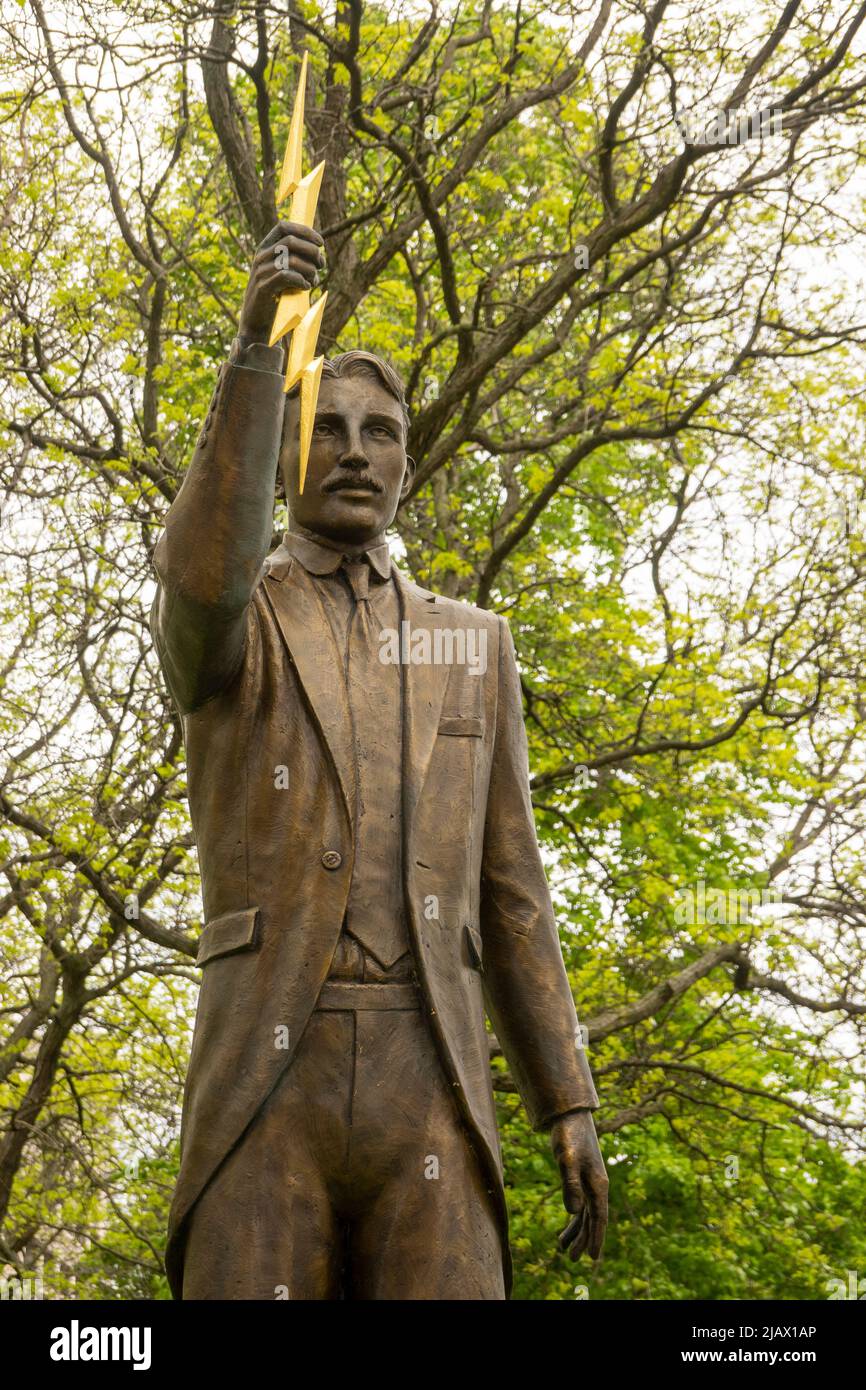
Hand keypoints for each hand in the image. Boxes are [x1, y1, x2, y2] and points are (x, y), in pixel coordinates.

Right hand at [238, 220, 324, 342]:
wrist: (256, 321)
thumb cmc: (274, 296)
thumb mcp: (281, 272)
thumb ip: (293, 260)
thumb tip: (318, 253)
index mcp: (265, 248)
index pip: (283, 226)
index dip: (304, 231)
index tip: (320, 243)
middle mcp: (261, 256)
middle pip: (291, 241)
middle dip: (312, 251)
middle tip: (321, 264)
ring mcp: (261, 271)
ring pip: (291, 260)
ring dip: (310, 269)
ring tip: (314, 280)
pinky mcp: (264, 287)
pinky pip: (287, 276)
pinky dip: (302, 281)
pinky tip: (306, 287)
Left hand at [550, 1109, 607, 1260]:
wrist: (569, 1116)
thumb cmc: (569, 1136)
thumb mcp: (567, 1160)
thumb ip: (570, 1185)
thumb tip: (573, 1212)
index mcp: (598, 1184)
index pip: (599, 1217)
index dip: (596, 1238)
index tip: (593, 1258)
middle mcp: (596, 1186)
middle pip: (592, 1219)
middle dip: (583, 1240)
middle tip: (571, 1259)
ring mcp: (589, 1182)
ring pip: (586, 1214)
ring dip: (576, 1231)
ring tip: (562, 1248)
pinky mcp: (580, 1177)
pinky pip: (580, 1203)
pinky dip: (574, 1217)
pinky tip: (566, 1225)